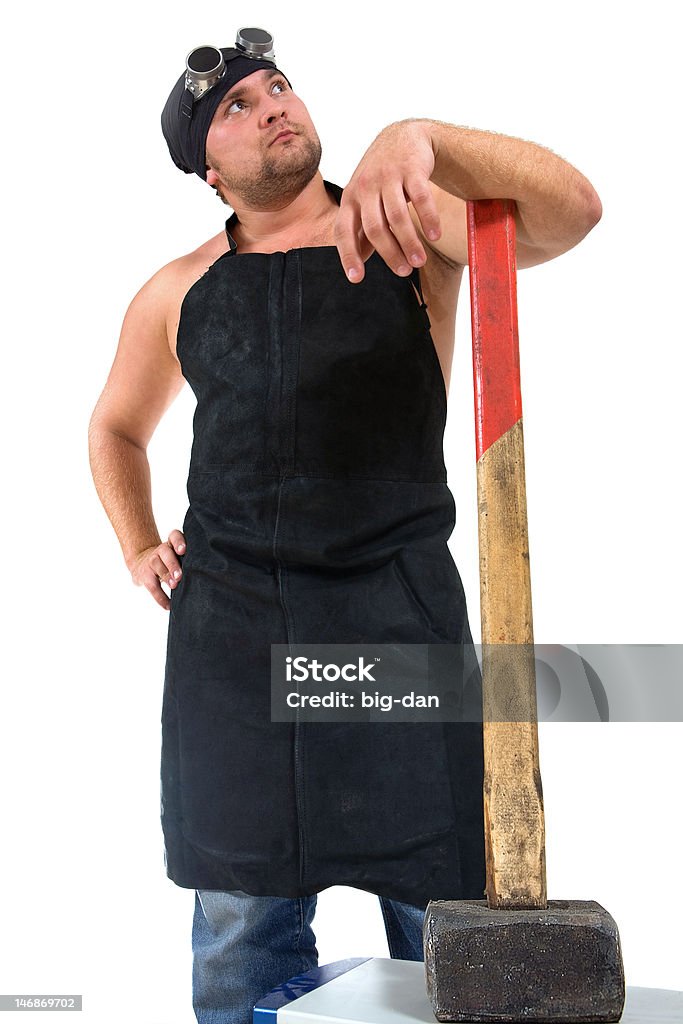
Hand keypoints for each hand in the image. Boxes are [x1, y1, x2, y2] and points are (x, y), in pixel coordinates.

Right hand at [129, 530, 185, 610]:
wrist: (142, 563)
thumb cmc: (170, 561)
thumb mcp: (177, 555)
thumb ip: (190, 559)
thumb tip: (211, 572)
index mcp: (172, 543)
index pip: (174, 536)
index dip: (178, 542)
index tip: (183, 551)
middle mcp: (161, 550)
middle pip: (165, 553)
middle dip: (173, 564)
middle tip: (180, 575)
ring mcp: (151, 561)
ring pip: (157, 566)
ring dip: (166, 576)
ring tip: (174, 585)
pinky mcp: (144, 575)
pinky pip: (152, 586)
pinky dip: (160, 597)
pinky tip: (168, 605)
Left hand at [334, 119, 441, 283]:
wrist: (404, 137)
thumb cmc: (382, 177)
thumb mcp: (365, 199)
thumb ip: (361, 228)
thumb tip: (358, 262)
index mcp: (350, 198)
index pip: (343, 231)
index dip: (348, 255)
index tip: (356, 278)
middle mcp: (365, 186)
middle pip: (374, 228)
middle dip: (389, 254)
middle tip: (404, 272)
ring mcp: (388, 176)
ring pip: (397, 216)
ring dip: (409, 242)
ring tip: (419, 262)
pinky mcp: (411, 169)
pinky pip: (421, 198)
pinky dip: (428, 219)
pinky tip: (434, 237)